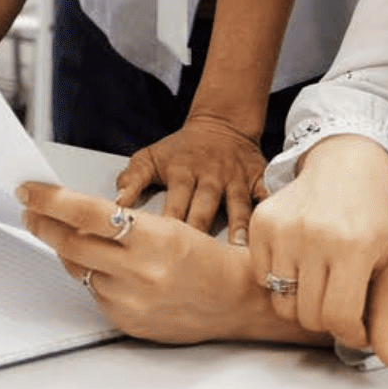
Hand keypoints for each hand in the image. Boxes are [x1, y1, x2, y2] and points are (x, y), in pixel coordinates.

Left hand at [18, 182, 323, 347]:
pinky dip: (92, 275)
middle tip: (31, 209)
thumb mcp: (172, 226)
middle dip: (44, 223)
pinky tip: (99, 265)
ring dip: (66, 249)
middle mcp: (139, 272)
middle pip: (71, 243)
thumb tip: (78, 215)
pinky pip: (94, 294)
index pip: (87, 213)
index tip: (29, 190)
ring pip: (78, 269)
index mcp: (153, 237)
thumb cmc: (210, 256)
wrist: (238, 299)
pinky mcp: (128, 323)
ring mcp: (131, 302)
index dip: (51, 200)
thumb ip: (125, 223)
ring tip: (61, 234)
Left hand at [114, 113, 267, 242]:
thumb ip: (131, 180)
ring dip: (238, 226)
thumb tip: (115, 205)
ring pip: (237, 204)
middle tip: (197, 265)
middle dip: (201, 233)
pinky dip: (270, 209)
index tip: (162, 252)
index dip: (168, 227)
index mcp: (182, 172)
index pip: (174, 203)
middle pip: (204, 207)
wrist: (221, 123)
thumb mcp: (151, 156)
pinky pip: (266, 193)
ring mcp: (236, 177)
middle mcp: (210, 175)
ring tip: (238, 250)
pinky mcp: (258, 176)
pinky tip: (273, 228)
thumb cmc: (181, 149)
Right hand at [249, 135, 387, 368]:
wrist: (348, 161)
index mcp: (353, 246)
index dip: (350, 333)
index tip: (358, 324)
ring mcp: (283, 227)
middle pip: (309, 316)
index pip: (338, 319)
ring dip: (302, 301)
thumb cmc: (375, 214)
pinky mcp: (262, 221)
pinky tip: (301, 257)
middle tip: (342, 294)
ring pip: (282, 304)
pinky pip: (263, 278)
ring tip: (322, 276)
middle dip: (328, 317)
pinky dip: (280, 279)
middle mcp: (314, 236)